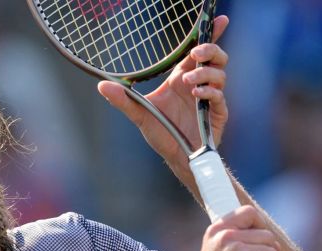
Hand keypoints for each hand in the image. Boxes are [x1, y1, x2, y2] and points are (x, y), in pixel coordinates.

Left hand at [97, 15, 229, 163]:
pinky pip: (219, 96)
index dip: (209, 34)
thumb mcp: (139, 115)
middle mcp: (197, 85)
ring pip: (219, 73)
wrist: (176, 158)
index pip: (197, 52)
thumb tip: (101, 86)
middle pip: (214, 57)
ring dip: (204, 74)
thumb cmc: (161, 134)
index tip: (217, 20)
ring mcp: (210, 98)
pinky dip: (209, 92)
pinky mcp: (217, 113)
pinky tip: (196, 95)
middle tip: (196, 54)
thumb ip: (123, 100)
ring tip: (188, 83)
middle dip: (209, 50)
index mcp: (181, 79)